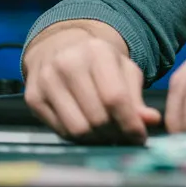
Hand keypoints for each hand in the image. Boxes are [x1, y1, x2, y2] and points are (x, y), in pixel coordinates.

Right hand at [23, 26, 160, 143]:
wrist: (60, 47)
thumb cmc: (99, 62)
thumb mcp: (123, 70)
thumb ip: (137, 97)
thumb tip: (152, 120)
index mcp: (97, 52)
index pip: (115, 97)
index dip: (130, 123)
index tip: (140, 137)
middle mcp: (68, 64)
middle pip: (97, 117)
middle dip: (115, 133)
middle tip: (124, 137)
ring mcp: (47, 80)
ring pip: (78, 129)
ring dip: (98, 139)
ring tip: (108, 135)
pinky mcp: (33, 97)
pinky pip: (61, 131)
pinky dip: (79, 137)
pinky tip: (88, 130)